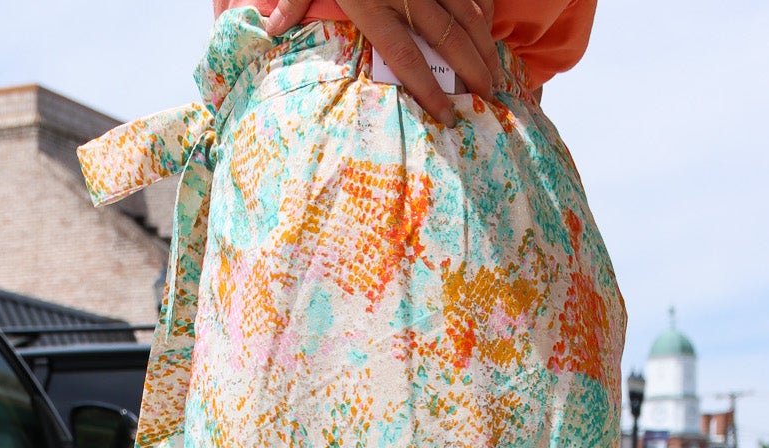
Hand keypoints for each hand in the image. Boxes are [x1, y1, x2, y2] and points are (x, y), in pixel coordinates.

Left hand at [264, 0, 499, 123]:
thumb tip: (272, 30)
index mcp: (371, 0)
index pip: (404, 56)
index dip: (428, 88)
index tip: (447, 114)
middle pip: (446, 36)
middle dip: (471, 69)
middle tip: (489, 96)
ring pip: (465, 10)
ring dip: (483, 42)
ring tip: (495, 72)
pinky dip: (481, 5)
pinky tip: (487, 27)